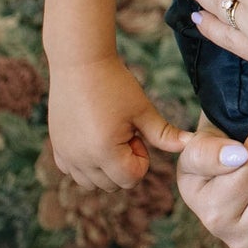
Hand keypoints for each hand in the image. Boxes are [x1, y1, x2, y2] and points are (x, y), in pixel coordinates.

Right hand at [48, 55, 191, 191]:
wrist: (80, 62)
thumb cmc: (115, 84)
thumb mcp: (143, 110)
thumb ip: (164, 134)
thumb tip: (190, 145)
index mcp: (104, 151)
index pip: (131, 179)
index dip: (140, 158)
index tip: (136, 134)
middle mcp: (81, 158)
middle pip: (112, 185)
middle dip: (124, 164)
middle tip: (123, 132)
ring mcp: (65, 154)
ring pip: (91, 183)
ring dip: (104, 168)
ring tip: (108, 135)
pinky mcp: (56, 147)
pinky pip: (73, 172)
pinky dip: (85, 164)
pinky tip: (93, 138)